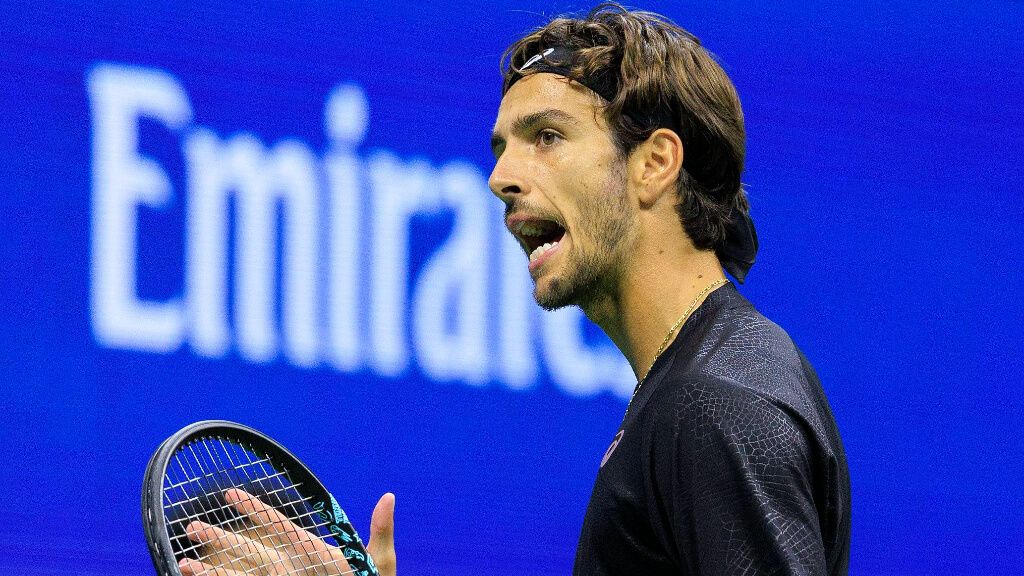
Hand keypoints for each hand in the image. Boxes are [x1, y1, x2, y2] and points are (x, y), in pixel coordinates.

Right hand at [179, 489, 395, 575]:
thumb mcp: (380, 562)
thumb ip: (379, 532)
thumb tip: (389, 496)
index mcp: (313, 552)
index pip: (280, 527)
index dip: (256, 510)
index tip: (231, 494)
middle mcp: (293, 568)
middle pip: (250, 552)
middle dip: (221, 539)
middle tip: (191, 526)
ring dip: (212, 572)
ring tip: (182, 563)